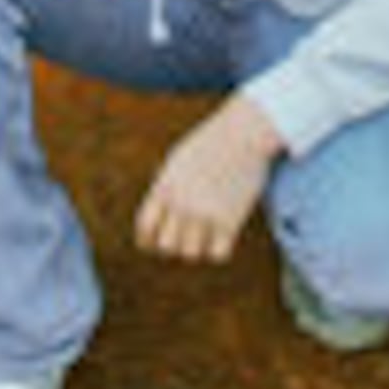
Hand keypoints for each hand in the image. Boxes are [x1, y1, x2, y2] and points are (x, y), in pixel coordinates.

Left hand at [133, 95, 281, 261]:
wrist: (243, 133)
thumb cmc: (211, 143)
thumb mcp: (177, 161)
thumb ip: (166, 187)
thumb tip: (159, 214)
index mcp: (164, 187)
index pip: (145, 228)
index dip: (147, 240)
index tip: (155, 242)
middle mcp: (181, 203)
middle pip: (166, 245)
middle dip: (174, 244)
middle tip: (185, 238)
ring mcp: (205, 213)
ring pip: (190, 254)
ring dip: (197, 248)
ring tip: (206, 236)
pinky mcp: (230, 220)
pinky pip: (217, 255)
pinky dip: (219, 251)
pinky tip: (223, 237)